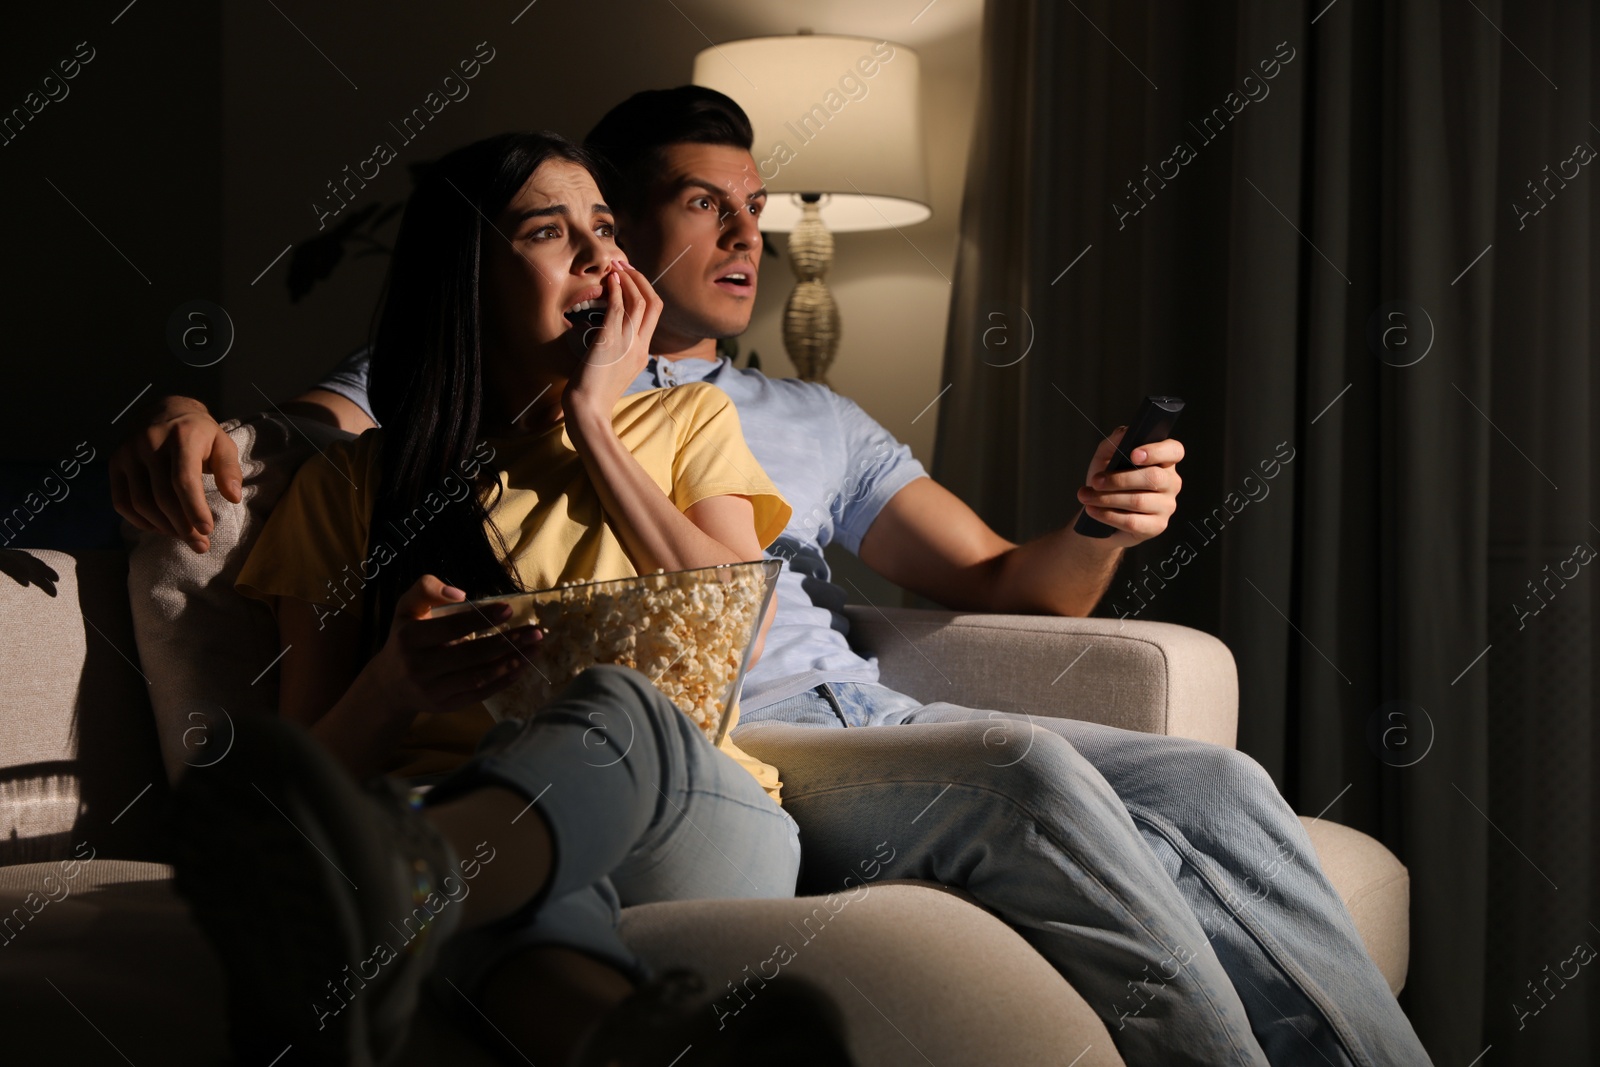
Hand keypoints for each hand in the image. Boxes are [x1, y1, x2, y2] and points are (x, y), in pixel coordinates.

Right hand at [109, 396, 242, 553]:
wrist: (164, 410)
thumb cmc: (199, 433)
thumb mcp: (222, 443)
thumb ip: (230, 469)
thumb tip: (233, 497)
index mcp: (181, 436)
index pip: (184, 479)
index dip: (194, 509)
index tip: (207, 531)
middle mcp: (149, 443)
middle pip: (162, 496)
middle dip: (183, 526)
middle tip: (200, 544)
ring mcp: (127, 453)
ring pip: (141, 502)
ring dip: (163, 527)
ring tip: (183, 536)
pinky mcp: (114, 462)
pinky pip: (121, 502)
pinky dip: (140, 521)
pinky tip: (160, 527)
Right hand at [369, 575, 543, 718]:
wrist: (389, 684)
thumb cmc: (405, 638)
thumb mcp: (407, 608)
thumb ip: (426, 589)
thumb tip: (460, 593)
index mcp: (410, 638)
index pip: (451, 627)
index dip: (481, 618)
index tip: (509, 608)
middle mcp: (419, 666)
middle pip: (471, 654)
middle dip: (507, 642)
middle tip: (535, 632)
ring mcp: (433, 689)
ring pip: (478, 676)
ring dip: (511, 663)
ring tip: (535, 649)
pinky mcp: (445, 706)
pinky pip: (479, 694)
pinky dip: (503, 681)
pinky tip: (521, 667)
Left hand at [563, 261, 661, 426]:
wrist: (589, 410)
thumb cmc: (593, 396)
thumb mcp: (611, 373)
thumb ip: (615, 355)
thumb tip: (603, 342)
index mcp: (642, 353)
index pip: (653, 315)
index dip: (644, 292)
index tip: (630, 279)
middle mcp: (641, 346)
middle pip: (653, 303)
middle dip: (640, 280)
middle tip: (624, 265)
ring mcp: (628, 343)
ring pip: (639, 301)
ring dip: (628, 279)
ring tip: (616, 266)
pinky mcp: (611, 341)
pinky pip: (619, 307)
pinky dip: (616, 289)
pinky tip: (609, 279)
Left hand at [1074, 426, 1184, 546]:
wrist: (1100, 516)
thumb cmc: (1108, 483)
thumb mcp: (1106, 458)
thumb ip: (1115, 442)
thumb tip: (1125, 432)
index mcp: (1164, 461)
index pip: (1174, 451)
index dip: (1156, 451)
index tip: (1134, 455)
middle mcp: (1171, 482)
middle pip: (1152, 478)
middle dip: (1118, 479)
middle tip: (1096, 481)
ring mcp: (1167, 506)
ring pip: (1139, 501)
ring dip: (1107, 498)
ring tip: (1087, 496)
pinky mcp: (1156, 526)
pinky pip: (1133, 521)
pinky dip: (1108, 515)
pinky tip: (1094, 511)